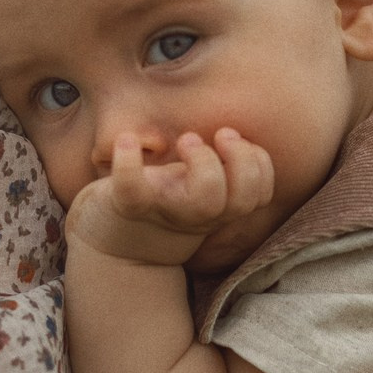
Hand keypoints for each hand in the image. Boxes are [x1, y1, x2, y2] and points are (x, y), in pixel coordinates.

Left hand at [65, 128, 273, 265]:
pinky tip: (127, 139)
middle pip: (241, 201)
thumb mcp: (195, 187)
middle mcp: (197, 214)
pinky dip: (128, 163)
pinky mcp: (129, 207)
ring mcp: (166, 212)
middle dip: (241, 161)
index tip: (231, 137)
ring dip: (204, 161)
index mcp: (216, 205)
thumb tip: (231, 125)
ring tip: (186, 139)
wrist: (113, 247)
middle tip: (220, 135)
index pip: (258, 194)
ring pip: (205, 201)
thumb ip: (217, 164)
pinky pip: (132, 190)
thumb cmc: (160, 202)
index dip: (259, 164)